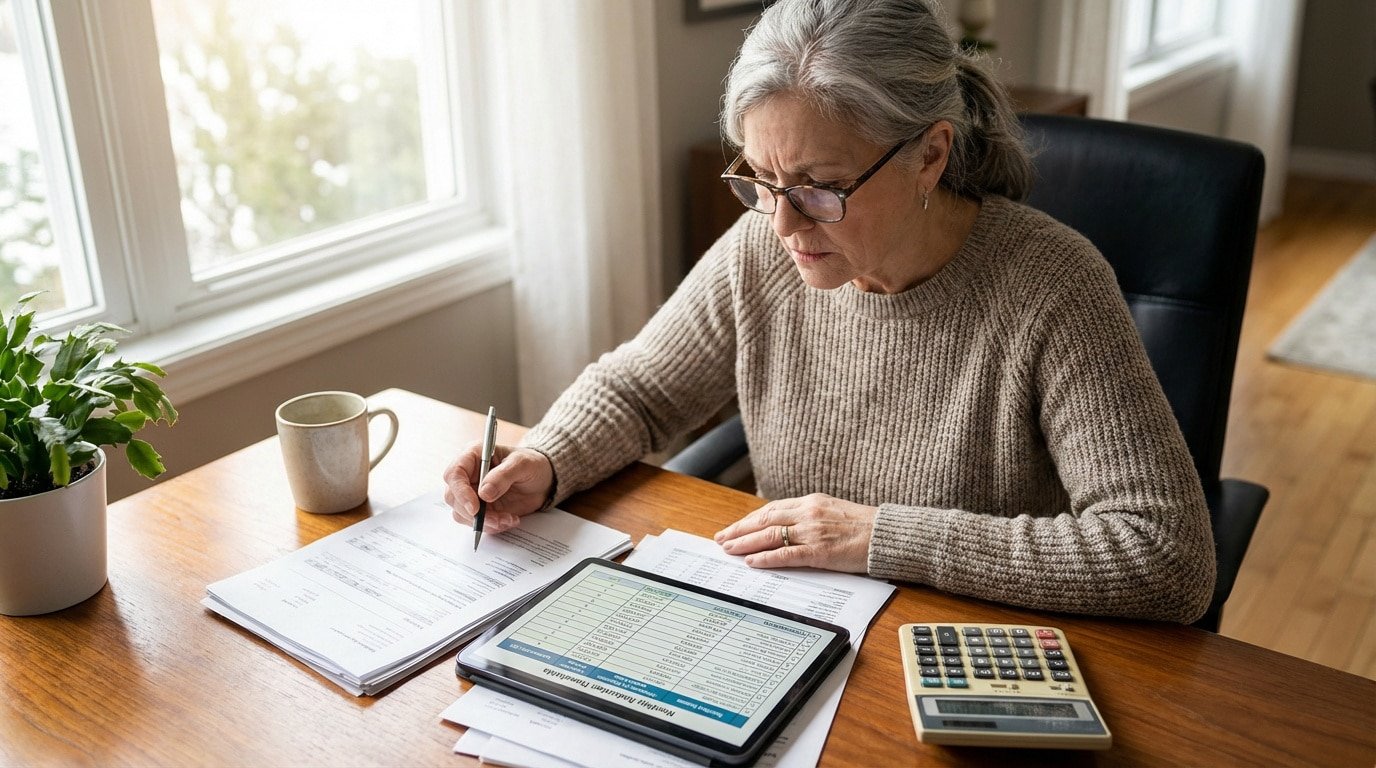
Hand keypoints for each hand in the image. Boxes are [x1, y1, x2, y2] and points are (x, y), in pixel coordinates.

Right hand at [443, 443, 553, 534]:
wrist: (542, 481)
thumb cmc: (531, 464)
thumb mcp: (522, 464)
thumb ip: (503, 475)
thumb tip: (483, 493)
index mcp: (473, 456)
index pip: (454, 474)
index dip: (460, 492)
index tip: (475, 508)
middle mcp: (468, 475)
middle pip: (453, 497)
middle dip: (473, 513)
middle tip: (497, 519)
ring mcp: (472, 493)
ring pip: (463, 514)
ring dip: (485, 522)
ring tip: (509, 518)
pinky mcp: (479, 509)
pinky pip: (476, 523)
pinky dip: (492, 526)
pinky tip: (510, 519)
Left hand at [713, 493, 876, 572]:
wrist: (887, 535)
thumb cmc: (864, 526)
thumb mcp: (833, 512)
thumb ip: (810, 517)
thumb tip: (787, 527)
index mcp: (811, 502)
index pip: (771, 509)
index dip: (749, 519)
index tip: (734, 527)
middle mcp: (808, 513)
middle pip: (765, 520)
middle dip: (740, 530)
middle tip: (721, 539)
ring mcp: (813, 532)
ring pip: (770, 535)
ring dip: (745, 543)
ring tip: (729, 550)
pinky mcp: (820, 551)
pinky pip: (786, 554)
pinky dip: (766, 558)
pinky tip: (752, 561)